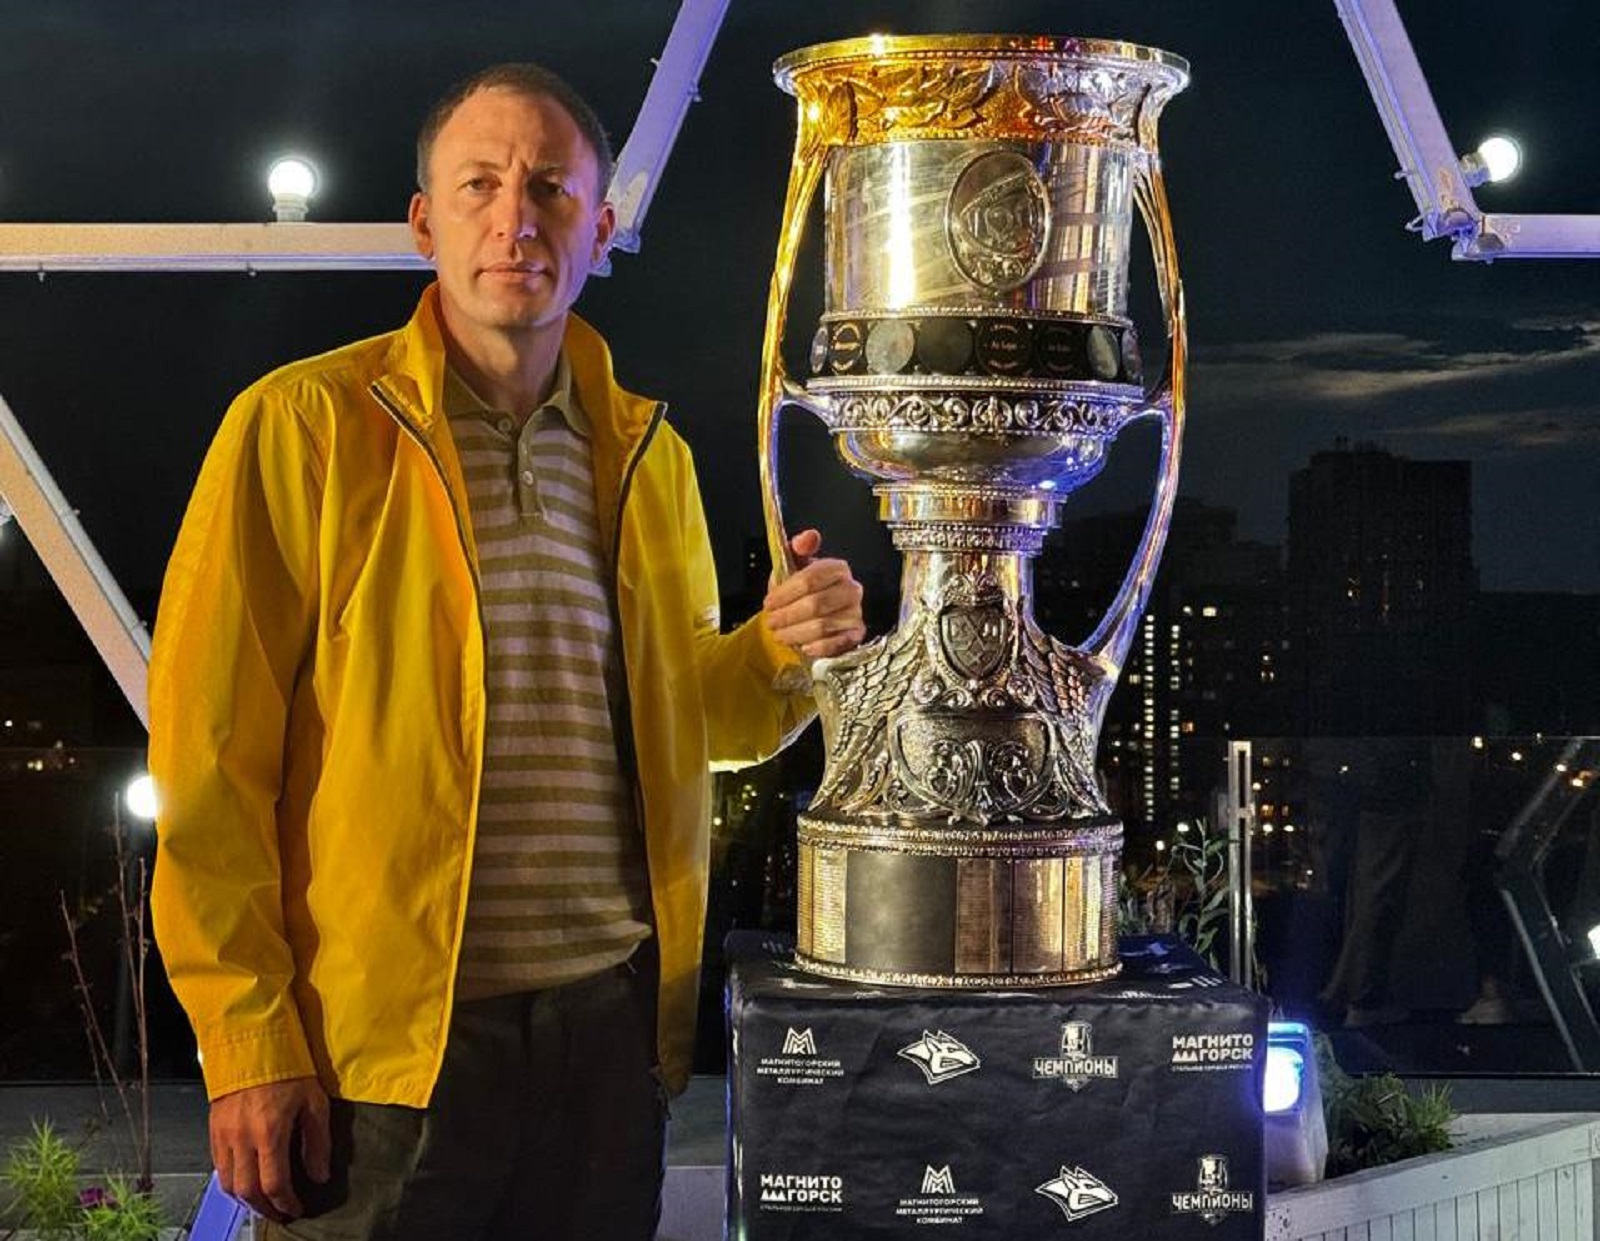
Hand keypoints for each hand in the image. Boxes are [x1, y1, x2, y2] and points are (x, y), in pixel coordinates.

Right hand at [210, 1076, 330, 1222]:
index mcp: (269, 1132)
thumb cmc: (288, 1067)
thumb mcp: (314, 1101)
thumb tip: (320, 1175)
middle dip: (265, 1208)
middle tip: (280, 1212)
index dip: (286, 1203)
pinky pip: (218, 1166)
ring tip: (263, 1200)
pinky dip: (231, 1180)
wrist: (253, 1041)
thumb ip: (318, 1142)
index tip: (296, 1208)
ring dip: (246, 1198)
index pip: (274, 1184)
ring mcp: (224, 1134)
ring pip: (228, 1183)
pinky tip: (246, 1179)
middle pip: (247, 1190)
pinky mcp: (213, 1129)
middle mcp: (242, 1137)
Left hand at [763, 528, 865, 659]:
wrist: (813, 613)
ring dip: (795, 633)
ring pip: (822, 626)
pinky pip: (835, 644)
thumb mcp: (795, 565)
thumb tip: (808, 537)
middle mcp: (851, 589)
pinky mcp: (856, 634)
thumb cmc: (802, 590)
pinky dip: (816, 647)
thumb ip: (797, 548)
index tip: (768, 602)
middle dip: (788, 615)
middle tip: (771, 621)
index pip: (810, 578)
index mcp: (837, 568)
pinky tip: (803, 647)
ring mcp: (856, 613)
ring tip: (779, 635)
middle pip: (816, 604)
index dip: (785, 592)